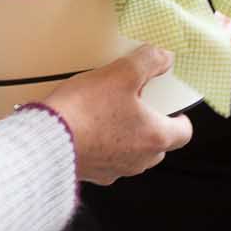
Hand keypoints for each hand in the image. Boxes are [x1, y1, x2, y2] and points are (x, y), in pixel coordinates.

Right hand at [41, 45, 193, 185]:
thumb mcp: (120, 73)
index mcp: (155, 136)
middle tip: (135, 105)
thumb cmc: (84, 111)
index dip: (180, 117)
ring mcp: (116, 169)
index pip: (184, 132)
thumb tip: (164, 56)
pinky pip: (107, 160)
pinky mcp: (93, 174)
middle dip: (151, 126)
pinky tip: (87, 131)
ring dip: (126, 137)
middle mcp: (140, 159)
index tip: (170, 107)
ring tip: (107, 115)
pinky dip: (103, 147)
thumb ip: (148, 61)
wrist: (46, 140)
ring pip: (133, 154)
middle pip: (158, 145)